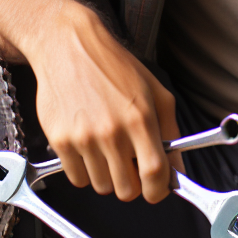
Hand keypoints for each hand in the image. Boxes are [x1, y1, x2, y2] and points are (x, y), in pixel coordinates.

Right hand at [26, 0, 182, 202]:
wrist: (69, 46)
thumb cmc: (114, 66)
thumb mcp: (155, 91)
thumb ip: (171, 132)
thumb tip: (177, 170)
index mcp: (140, 118)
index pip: (154, 173)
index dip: (158, 190)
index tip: (157, 190)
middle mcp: (112, 131)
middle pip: (127, 189)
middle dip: (132, 182)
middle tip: (129, 163)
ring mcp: (83, 138)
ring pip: (101, 186)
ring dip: (108, 175)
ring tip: (107, 147)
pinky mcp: (60, 140)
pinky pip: (77, 178)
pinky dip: (85, 170)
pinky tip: (88, 145)